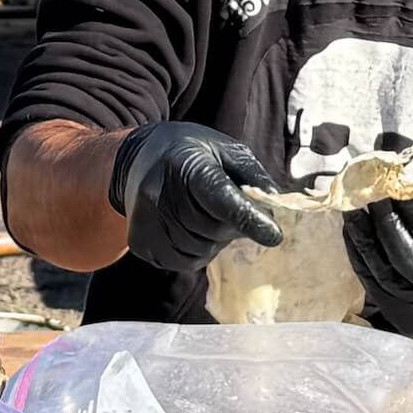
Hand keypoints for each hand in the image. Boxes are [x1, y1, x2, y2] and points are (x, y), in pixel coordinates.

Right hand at [106, 121, 283, 273]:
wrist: (136, 160)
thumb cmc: (191, 154)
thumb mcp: (226, 150)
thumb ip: (253, 177)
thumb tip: (275, 208)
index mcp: (186, 165)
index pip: (220, 197)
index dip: (248, 218)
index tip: (274, 235)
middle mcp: (160, 194)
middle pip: (213, 229)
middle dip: (232, 225)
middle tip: (229, 209)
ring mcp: (146, 222)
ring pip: (201, 250)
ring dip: (214, 240)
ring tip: (205, 213)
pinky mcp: (140, 244)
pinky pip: (184, 262)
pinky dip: (198, 251)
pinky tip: (192, 228)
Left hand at [342, 195, 412, 346]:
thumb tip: (406, 187)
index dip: (411, 206)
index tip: (393, 181)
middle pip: (404, 256)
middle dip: (383, 221)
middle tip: (368, 193)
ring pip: (384, 274)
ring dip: (363, 240)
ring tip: (351, 212)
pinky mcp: (405, 321)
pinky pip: (375, 288)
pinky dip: (361, 261)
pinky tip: (353, 237)